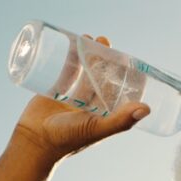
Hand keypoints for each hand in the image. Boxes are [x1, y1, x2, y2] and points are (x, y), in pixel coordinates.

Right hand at [12, 35, 150, 158]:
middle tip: (104, 40)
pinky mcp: (54, 92)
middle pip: (100, 77)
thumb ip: (120, 120)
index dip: (123, 74)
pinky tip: (71, 44)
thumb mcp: (96, 128)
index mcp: (103, 114)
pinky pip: (64, 72)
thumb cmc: (67, 140)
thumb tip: (147, 108)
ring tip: (88, 37)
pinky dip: (69, 59)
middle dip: (104, 59)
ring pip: (83, 72)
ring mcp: (72, 98)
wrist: (33, 143)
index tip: (125, 56)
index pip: (117, 90)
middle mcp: (89, 106)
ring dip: (87, 55)